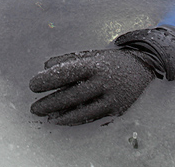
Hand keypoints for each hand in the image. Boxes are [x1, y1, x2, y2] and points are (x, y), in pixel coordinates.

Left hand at [29, 48, 154, 124]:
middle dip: (51, 102)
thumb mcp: (90, 55)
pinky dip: (75, 119)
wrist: (141, 67)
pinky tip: (62, 120)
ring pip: (83, 110)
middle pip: (73, 95)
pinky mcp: (116, 109)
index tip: (33, 85)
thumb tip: (45, 66)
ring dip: (62, 116)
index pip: (68, 72)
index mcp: (95, 64)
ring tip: (46, 116)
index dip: (48, 79)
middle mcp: (104, 81)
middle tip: (34, 107)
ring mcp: (112, 97)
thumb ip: (67, 59)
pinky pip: (93, 117)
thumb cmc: (108, 60)